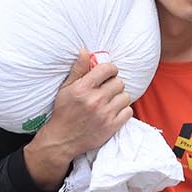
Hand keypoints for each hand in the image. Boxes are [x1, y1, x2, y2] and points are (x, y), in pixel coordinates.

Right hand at [23, 50, 134, 188]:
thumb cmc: (64, 112)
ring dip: (119, 98)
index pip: (108, 69)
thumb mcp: (66, 88)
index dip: (110, 69)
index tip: (108, 74)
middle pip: (119, 82)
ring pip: (126, 96)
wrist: (62, 140)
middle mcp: (95, 100)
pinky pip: (129, 111)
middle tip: (107, 90)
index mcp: (83, 88)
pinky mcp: (112, 127)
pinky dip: (123, 111)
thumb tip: (85, 51)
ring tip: (110, 101)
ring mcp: (105, 114)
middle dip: (114, 84)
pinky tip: (114, 111)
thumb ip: (78, 69)